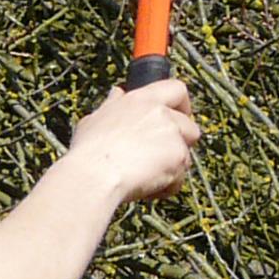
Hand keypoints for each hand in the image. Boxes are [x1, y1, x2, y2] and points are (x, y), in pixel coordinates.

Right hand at [62, 79, 199, 203]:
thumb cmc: (89, 151)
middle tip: (161, 156)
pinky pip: (179, 177)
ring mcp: (172, 135)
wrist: (95, 175)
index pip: (176, 89)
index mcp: (141, 100)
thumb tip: (117, 94)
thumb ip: (112, 105)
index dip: (182, 104)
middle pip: (189, 126)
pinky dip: (166, 187)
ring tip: (145, 178)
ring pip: (185, 155)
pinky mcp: (179, 157)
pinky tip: (145, 189)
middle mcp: (161, 114)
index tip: (178, 115)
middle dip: (180, 143)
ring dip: (171, 168)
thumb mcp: (94, 120)